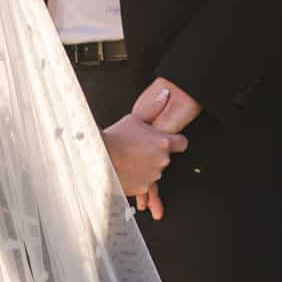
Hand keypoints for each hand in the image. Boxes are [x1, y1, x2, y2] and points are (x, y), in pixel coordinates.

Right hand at [118, 78, 199, 219]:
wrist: (99, 157)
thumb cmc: (116, 137)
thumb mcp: (135, 118)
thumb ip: (154, 107)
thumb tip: (165, 94)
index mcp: (163, 142)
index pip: (182, 143)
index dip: (175, 141)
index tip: (168, 141)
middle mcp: (163, 159)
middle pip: (165, 156)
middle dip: (155, 153)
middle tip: (138, 148)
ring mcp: (154, 174)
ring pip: (154, 170)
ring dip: (146, 166)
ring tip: (129, 158)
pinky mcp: (144, 186)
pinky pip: (144, 182)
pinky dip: (137, 178)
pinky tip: (125, 169)